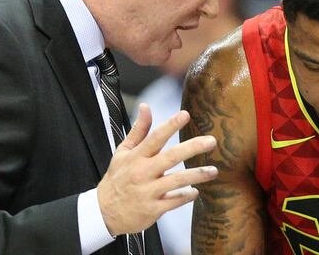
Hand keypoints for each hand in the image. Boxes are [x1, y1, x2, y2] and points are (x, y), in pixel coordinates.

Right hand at [97, 103, 217, 235]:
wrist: (105, 212)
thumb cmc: (118, 178)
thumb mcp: (123, 152)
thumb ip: (138, 130)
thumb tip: (146, 106)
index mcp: (136, 157)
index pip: (155, 138)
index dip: (170, 125)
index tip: (185, 115)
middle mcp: (142, 172)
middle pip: (171, 157)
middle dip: (192, 148)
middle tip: (212, 141)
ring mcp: (148, 192)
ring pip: (176, 181)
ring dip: (197, 175)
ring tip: (213, 171)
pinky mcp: (153, 209)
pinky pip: (174, 201)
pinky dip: (186, 196)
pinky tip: (196, 192)